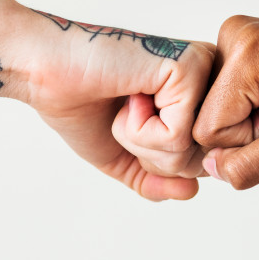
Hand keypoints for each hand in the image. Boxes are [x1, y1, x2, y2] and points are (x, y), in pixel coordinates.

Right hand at [0, 0, 213, 200]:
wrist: (46, 73)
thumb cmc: (82, 106)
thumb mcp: (125, 156)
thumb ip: (160, 179)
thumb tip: (193, 191)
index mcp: (202, 97)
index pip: (201, 164)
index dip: (155, 162)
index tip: (130, 122)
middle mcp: (212, 80)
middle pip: (199, 164)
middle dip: (149, 156)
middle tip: (124, 114)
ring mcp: (206, 71)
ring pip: (189, 154)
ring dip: (140, 142)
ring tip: (126, 102)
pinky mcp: (191, 68)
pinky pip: (177, 136)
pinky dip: (139, 130)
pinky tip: (129, 95)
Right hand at [192, 16, 258, 189]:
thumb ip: (251, 164)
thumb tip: (209, 169)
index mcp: (247, 50)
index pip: (208, 129)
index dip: (249, 141)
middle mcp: (235, 33)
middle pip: (210, 115)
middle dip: (251, 129)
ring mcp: (239, 36)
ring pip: (219, 108)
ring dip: (256, 119)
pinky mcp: (247, 45)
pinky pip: (231, 96)